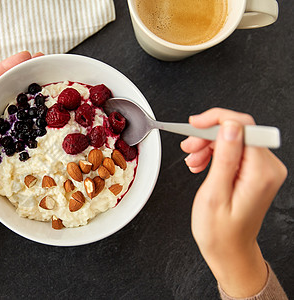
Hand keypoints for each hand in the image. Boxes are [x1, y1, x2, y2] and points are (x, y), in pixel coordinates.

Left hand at [0, 51, 41, 217]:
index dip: (5, 67)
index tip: (25, 57)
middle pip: (4, 91)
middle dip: (22, 75)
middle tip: (42, 64)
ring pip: (14, 109)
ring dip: (29, 95)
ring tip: (47, 83)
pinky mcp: (7, 151)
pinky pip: (22, 131)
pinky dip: (32, 120)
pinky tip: (44, 116)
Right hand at [180, 108, 286, 296]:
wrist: (229, 250)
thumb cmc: (220, 231)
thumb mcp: (215, 194)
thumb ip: (225, 157)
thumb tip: (230, 127)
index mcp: (261, 172)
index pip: (244, 126)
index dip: (217, 119)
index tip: (195, 124)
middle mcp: (268, 168)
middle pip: (237, 131)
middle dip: (208, 135)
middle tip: (188, 148)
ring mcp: (263, 170)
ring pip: (233, 139)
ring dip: (208, 145)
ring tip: (192, 161)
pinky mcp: (254, 172)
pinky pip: (234, 150)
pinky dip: (214, 153)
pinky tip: (201, 164)